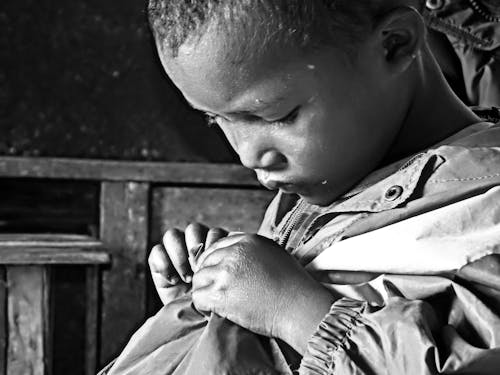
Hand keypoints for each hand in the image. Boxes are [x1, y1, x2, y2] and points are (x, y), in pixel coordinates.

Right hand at [148, 223, 227, 304]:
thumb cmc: (218, 307)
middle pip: (192, 229)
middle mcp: (195, 245)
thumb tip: (233, 250)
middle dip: (195, 248)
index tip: (215, 266)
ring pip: (172, 235)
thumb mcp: (227, 287)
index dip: (213, 246)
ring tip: (186, 277)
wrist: (195, 324)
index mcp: (216, 247)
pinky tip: (172, 281)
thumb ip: (229, 268)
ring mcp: (175, 253)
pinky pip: (156, 251)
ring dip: (179, 254)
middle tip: (199, 269)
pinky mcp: (159, 263)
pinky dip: (163, 264)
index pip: (214, 232)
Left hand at [191, 234, 334, 351]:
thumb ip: (254, 250)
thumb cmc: (294, 286)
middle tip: (216, 291)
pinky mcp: (221, 294)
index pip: (218, 245)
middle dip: (208, 275)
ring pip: (198, 278)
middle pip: (205, 260)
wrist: (300, 308)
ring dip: (204, 291)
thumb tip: (240, 255)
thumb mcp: (275, 254)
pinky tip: (214, 311)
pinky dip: (203, 306)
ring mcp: (226, 273)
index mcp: (248, 241)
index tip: (220, 275)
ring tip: (215, 303)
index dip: (216, 261)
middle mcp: (235, 253)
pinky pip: (197, 297)